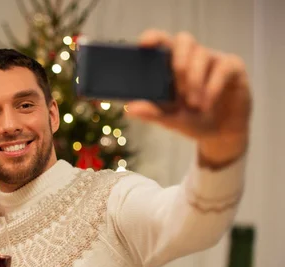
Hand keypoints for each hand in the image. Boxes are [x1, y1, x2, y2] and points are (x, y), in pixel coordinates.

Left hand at [127, 30, 250, 166]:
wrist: (220, 134)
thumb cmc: (191, 120)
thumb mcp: (169, 119)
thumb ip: (151, 112)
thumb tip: (129, 109)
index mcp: (171, 64)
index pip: (161, 41)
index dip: (153, 37)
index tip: (143, 44)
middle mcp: (192, 57)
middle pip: (184, 40)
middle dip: (178, 59)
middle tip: (177, 85)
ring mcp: (213, 60)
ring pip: (202, 54)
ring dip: (194, 80)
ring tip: (193, 105)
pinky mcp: (233, 67)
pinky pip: (223, 67)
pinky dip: (213, 86)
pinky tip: (206, 103)